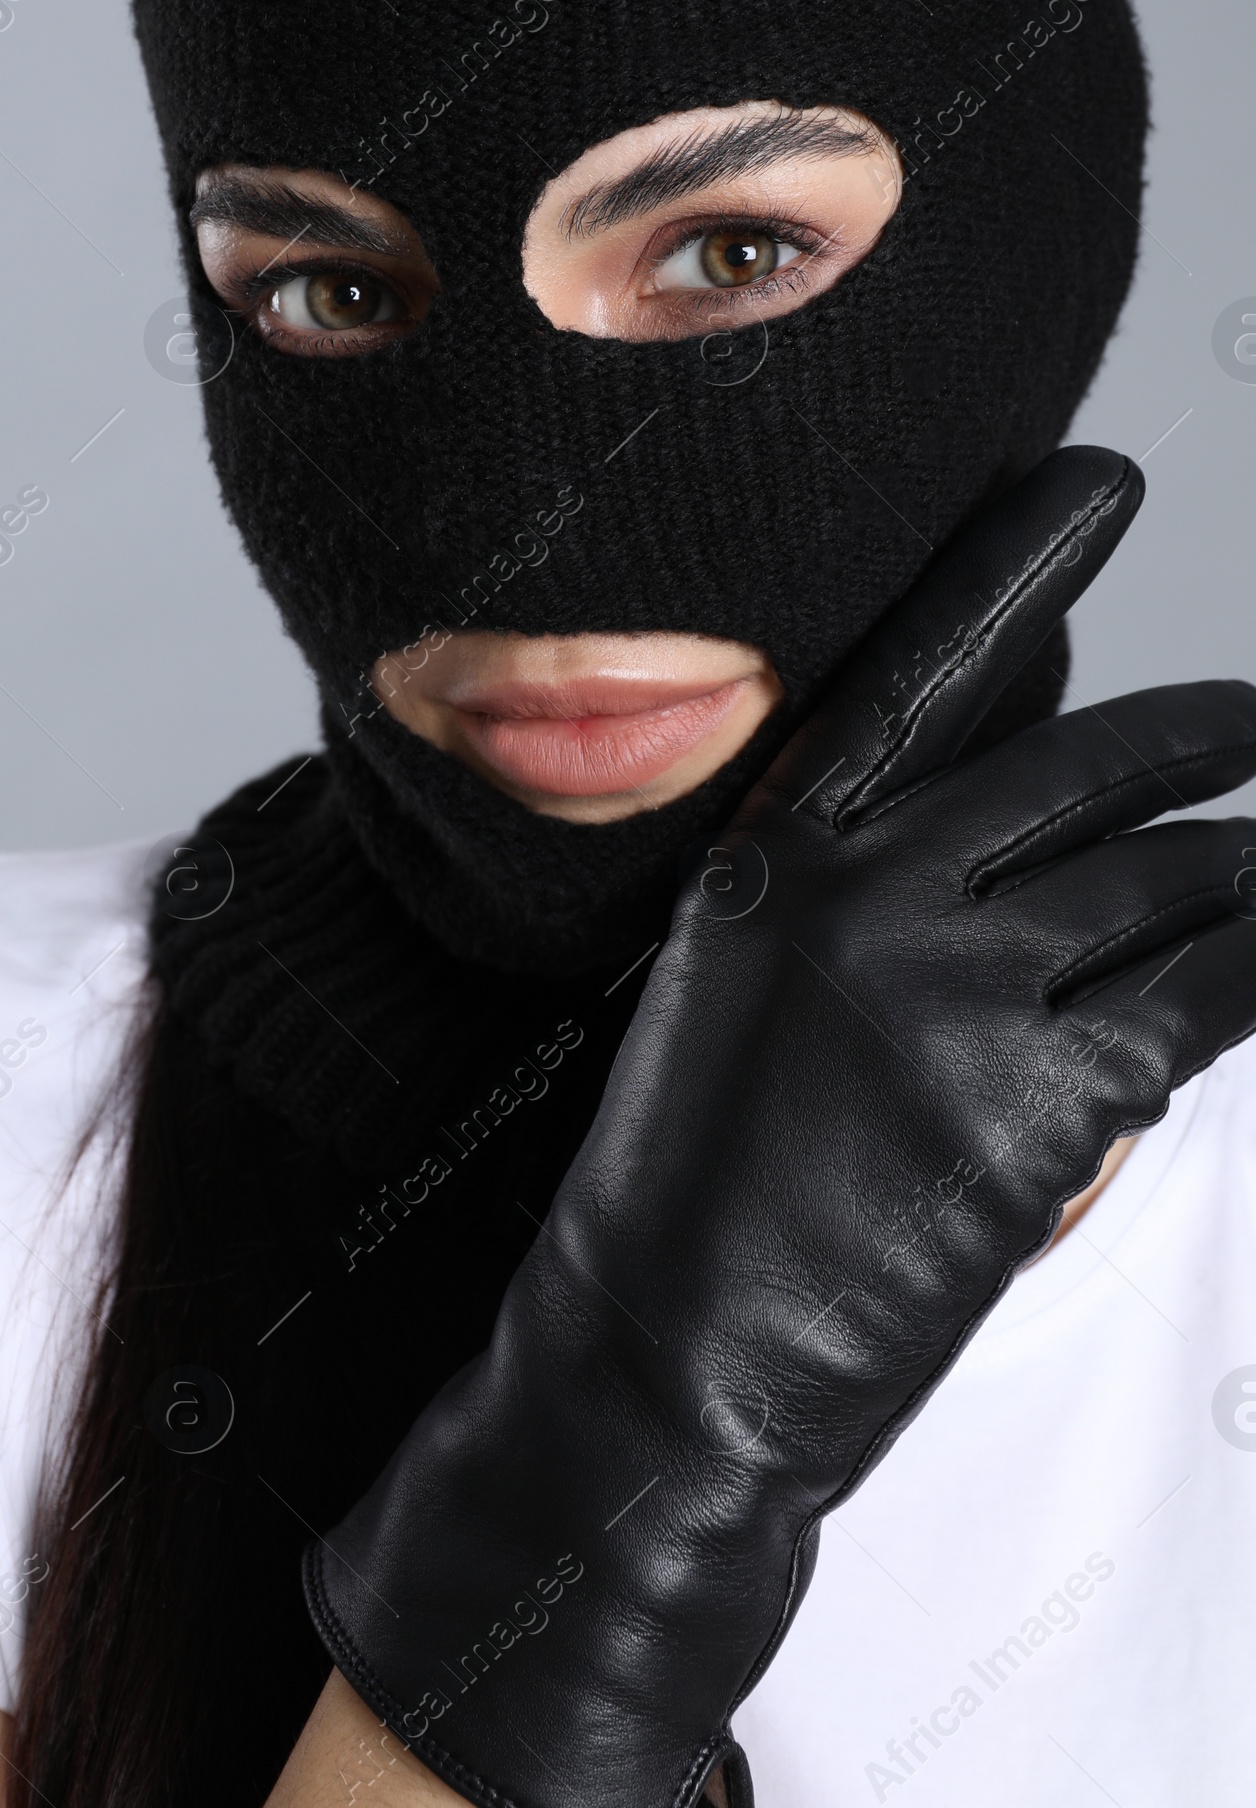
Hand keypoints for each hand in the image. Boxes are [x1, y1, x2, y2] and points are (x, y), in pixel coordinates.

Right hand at [302, 448, 1255, 1807]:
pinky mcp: (1042, 1099)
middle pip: (1088, 775)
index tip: (1096, 482)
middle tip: (1253, 731)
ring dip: (1244, 876)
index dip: (1017, 564)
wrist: (658, 1372)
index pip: (920, 669)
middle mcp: (869, 892)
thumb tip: (1028, 844)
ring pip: (1170, 885)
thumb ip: (859, 901)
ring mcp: (957, 988)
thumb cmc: (686, 1198)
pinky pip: (1206, 997)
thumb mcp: (736, 999)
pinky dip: (1255, 971)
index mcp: (777, 854)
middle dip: (1202, 739)